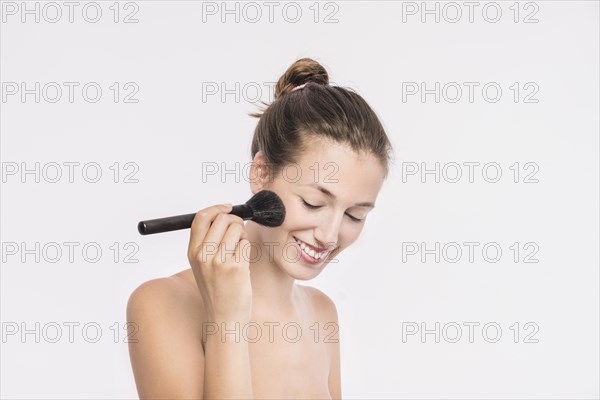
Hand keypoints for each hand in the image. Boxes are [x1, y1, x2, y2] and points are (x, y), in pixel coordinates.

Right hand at [187, 204, 251, 323]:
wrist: (224, 317)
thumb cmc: (217, 290)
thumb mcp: (202, 265)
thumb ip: (207, 242)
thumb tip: (224, 216)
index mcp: (193, 252)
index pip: (201, 218)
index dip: (216, 208)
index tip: (228, 207)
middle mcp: (203, 255)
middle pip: (222, 219)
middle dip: (235, 221)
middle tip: (238, 233)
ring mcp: (219, 261)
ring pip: (237, 229)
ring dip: (242, 235)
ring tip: (238, 251)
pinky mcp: (236, 267)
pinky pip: (246, 244)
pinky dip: (246, 248)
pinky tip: (242, 262)